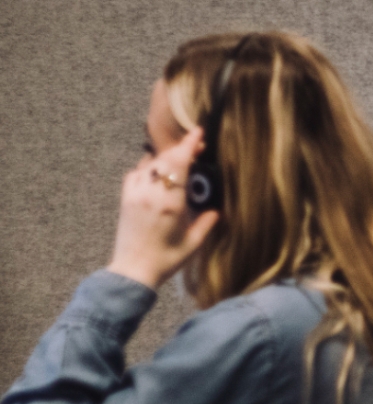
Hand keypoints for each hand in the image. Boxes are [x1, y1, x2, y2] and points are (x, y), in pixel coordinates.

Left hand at [108, 128, 219, 289]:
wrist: (133, 271)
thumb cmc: (166, 259)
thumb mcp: (193, 242)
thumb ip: (206, 221)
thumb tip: (216, 209)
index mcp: (170, 203)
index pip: (179, 164)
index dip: (189, 145)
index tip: (198, 133)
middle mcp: (150, 194)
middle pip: (165, 160)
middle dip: (181, 150)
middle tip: (197, 148)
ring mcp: (134, 195)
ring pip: (149, 164)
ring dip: (165, 159)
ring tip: (178, 161)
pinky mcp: (125, 200)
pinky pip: (135, 174)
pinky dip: (147, 169)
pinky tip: (155, 174)